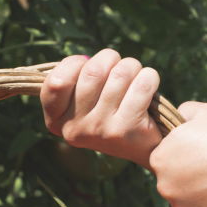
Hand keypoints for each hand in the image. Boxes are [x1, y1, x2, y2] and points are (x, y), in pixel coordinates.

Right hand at [40, 49, 163, 166]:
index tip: (87, 68)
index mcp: (56, 121)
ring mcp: (99, 131)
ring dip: (132, 67)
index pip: (56, 81)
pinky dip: (150, 78)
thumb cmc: (109, 111)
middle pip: (93, 70)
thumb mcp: (81, 99)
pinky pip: (142, 84)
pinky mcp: (125, 130)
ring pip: (120, 73)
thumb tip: (85, 60)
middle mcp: (74, 129)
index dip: (75, 64)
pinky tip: (148, 88)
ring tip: (134, 80)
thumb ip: (74, 78)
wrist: (141, 146)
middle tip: (118, 71)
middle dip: (111, 60)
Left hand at [149, 101, 206, 206]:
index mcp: (160, 159)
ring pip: (188, 205)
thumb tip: (179, 115)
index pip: (165, 161)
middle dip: (191, 180)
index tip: (204, 156)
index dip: (185, 158)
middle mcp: (164, 188)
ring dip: (203, 199)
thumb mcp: (206, 113)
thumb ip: (185, 112)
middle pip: (174, 185)